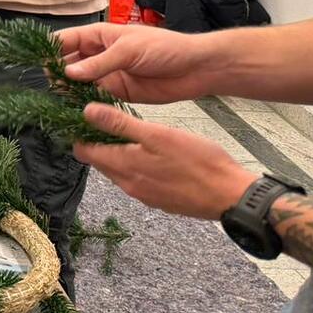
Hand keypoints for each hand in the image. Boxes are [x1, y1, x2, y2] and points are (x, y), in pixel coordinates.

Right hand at [57, 23, 213, 104]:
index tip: (36, 63)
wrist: (196, 69)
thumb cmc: (165, 48)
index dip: (50, 50)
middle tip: (48, 87)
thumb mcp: (129, 50)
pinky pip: (95, 98)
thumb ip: (99, 63)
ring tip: (58, 101)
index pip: (66, 40)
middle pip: (68, 63)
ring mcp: (107, 75)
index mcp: (99, 37)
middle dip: (56, 73)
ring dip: (69, 91)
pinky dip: (85, 104)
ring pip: (79, 83)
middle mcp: (99, 55)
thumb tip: (68, 73)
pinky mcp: (117, 93)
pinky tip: (76, 110)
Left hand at [75, 103, 258, 218]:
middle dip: (99, 142)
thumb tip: (86, 112)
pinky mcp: (160, 200)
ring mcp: (144, 195)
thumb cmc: (198, 162)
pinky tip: (153, 154)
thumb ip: (120, 124)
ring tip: (133, 134)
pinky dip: (137, 165)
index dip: (80, 133)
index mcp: (123, 167)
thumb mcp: (157, 135)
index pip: (83, 151)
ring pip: (119, 170)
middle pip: (99, 161)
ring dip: (118, 153)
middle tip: (111, 120)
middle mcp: (128, 185)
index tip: (86, 116)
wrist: (232, 196)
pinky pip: (137, 180)